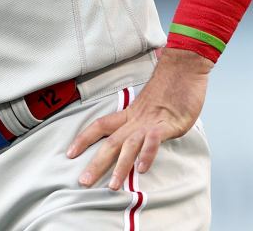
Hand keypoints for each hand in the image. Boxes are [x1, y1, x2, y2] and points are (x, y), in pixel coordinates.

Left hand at [66, 49, 211, 188]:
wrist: (183, 67)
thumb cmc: (170, 87)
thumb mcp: (150, 106)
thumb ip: (142, 121)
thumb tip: (136, 134)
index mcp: (129, 114)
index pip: (99, 126)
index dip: (83, 139)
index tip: (69, 154)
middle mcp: (136, 120)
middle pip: (109, 142)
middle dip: (95, 164)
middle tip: (83, 182)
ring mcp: (151, 122)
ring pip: (129, 145)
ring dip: (119, 166)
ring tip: (112, 186)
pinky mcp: (169, 124)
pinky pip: (154, 139)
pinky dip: (147, 154)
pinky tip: (142, 170)